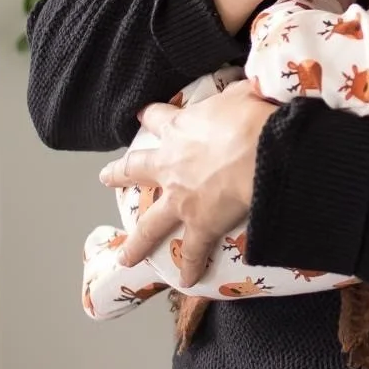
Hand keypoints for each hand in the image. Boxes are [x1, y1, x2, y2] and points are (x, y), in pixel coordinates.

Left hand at [99, 80, 278, 286]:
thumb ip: (238, 94)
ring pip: (150, 225)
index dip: (150, 116)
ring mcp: (181, 199)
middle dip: (119, 174)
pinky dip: (191, 267)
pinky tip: (188, 281)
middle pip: (136, 170)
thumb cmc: (253, 118)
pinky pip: (193, 251)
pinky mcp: (199, 225)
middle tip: (105, 178)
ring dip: (137, 242)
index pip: (157, 118)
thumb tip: (249, 88)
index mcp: (181, 128)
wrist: (263, 152)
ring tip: (125, 257)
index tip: (142, 115)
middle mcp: (171, 164)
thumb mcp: (244, 94)